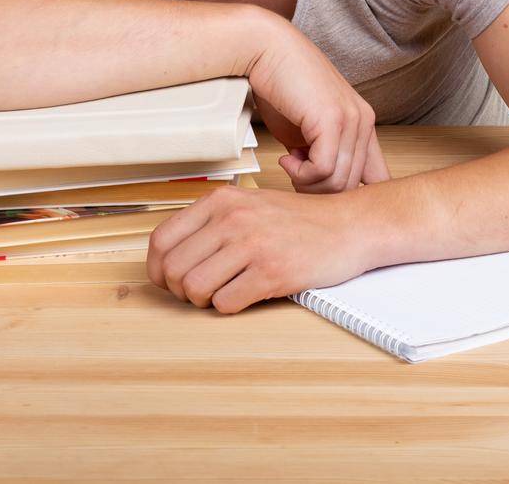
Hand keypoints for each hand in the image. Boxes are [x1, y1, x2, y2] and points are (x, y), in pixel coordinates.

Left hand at [147, 184, 372, 312]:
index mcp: (222, 200)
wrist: (350, 226)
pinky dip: (230, 307)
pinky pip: (225, 304)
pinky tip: (247, 295)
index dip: (158, 269)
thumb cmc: (301, 221)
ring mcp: (252, 245)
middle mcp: (233, 218)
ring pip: (194, 289)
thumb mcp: (251, 204)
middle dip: (180, 291)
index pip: (161, 240)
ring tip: (224, 292)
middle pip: (173, 270)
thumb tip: (171, 257)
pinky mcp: (271, 272)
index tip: (169, 280)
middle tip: (200, 292)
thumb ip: (213, 222)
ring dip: (203, 301)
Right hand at [245, 15, 391, 192]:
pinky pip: (324, 169)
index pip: (378, 178)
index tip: (317, 191)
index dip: (350, 196)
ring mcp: (353, 119)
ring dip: (307, 183)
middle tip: (295, 175)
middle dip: (319, 191)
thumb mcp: (308, 131)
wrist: (266, 51)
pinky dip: (301, 174)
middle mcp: (365, 121)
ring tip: (290, 163)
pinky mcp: (333, 119)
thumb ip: (322, 156)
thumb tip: (321, 190)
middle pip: (354, 187)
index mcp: (364, 124)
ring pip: (339, 182)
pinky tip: (286, 157)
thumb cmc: (281, 88)